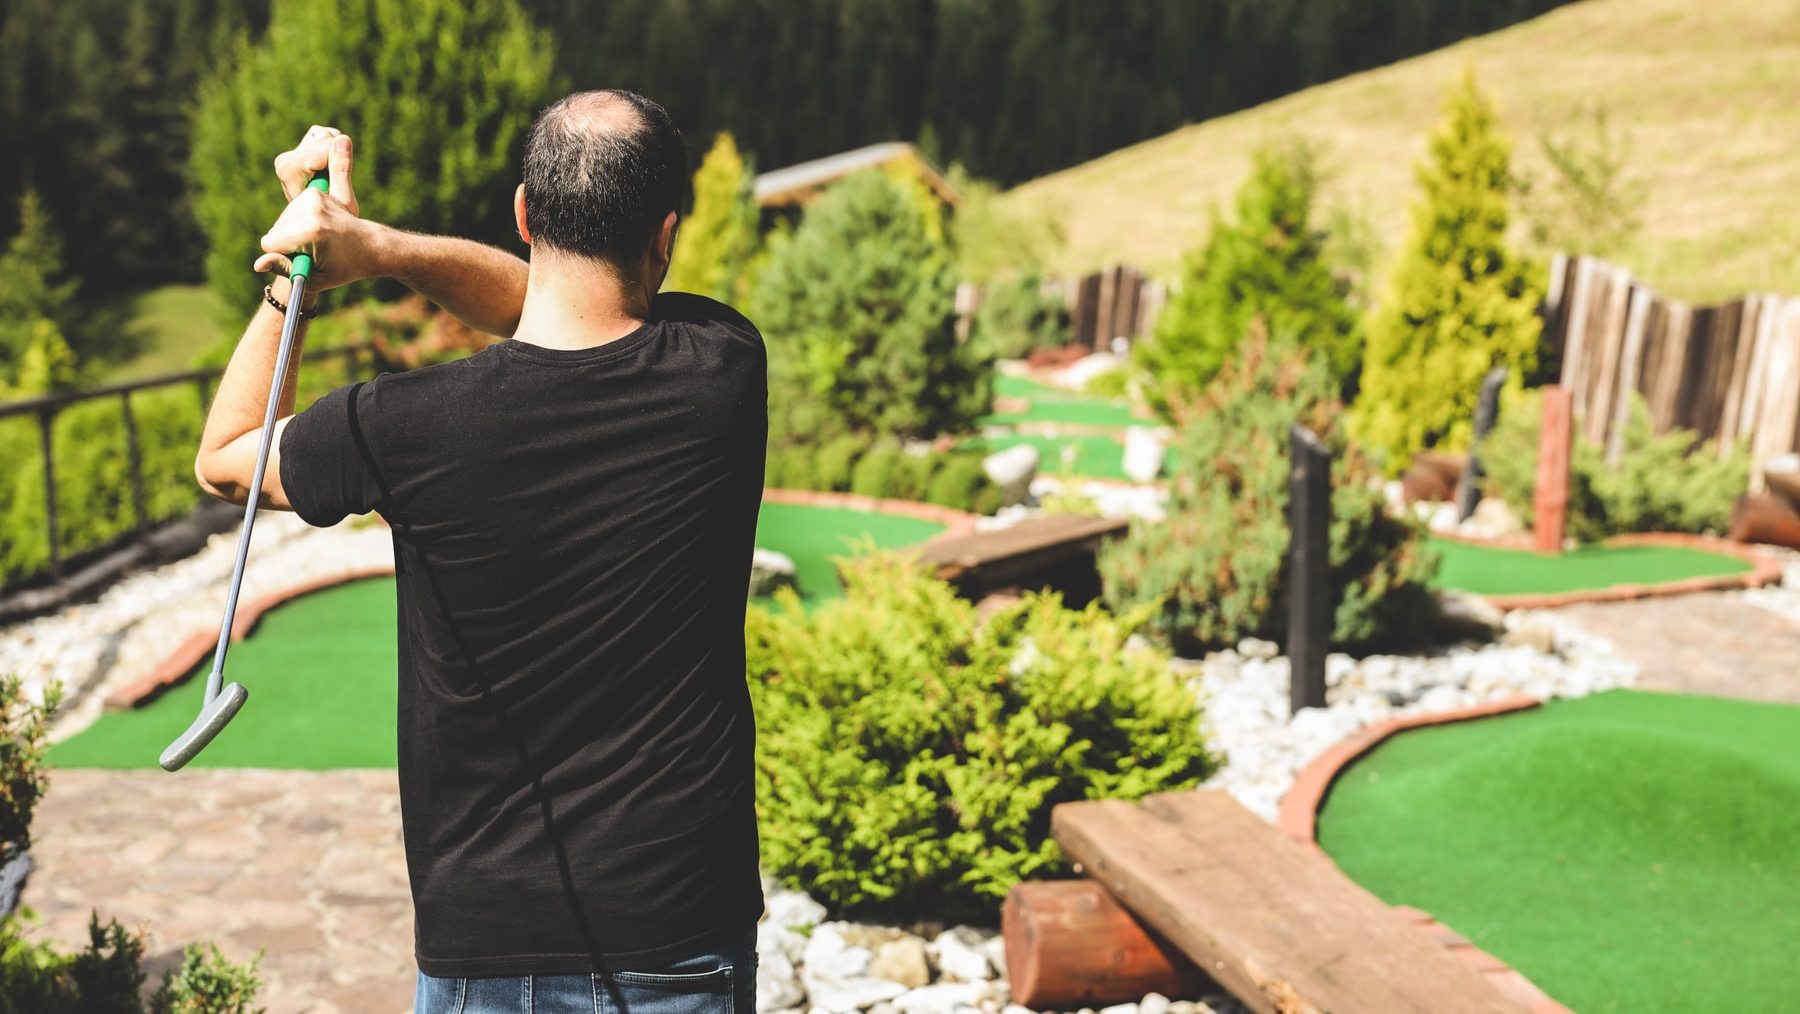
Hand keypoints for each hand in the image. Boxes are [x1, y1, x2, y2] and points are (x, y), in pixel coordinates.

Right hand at [255, 134, 382, 290]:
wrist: (370, 246)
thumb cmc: (343, 268)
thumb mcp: (315, 277)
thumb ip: (283, 269)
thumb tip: (257, 265)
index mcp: (310, 231)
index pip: (269, 243)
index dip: (283, 256)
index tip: (303, 259)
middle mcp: (311, 211)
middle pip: (274, 230)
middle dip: (287, 243)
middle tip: (315, 250)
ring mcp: (314, 199)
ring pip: (281, 221)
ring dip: (293, 232)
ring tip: (319, 240)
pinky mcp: (315, 193)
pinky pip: (291, 211)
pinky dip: (300, 221)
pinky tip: (319, 228)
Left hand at [273, 125, 360, 214]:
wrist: (322, 230)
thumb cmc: (335, 222)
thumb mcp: (342, 199)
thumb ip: (341, 169)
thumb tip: (343, 139)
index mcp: (288, 171)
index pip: (322, 151)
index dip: (339, 165)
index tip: (338, 185)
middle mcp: (284, 161)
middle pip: (323, 138)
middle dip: (338, 157)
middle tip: (337, 183)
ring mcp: (290, 155)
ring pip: (325, 135)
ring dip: (337, 153)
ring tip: (334, 178)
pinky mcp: (299, 151)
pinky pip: (325, 135)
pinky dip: (335, 149)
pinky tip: (331, 170)